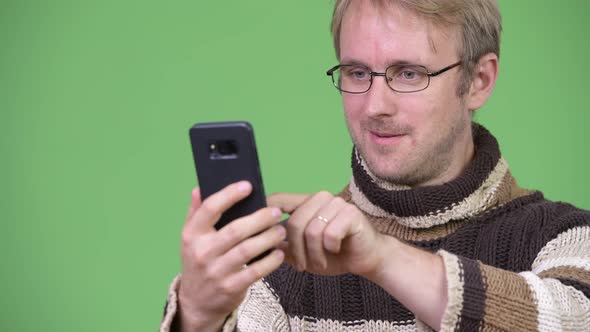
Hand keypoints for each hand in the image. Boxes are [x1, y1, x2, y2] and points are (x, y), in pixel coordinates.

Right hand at [177, 181, 285, 331]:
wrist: (196, 303)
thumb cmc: (199, 262)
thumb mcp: (191, 238)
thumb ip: (195, 212)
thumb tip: (198, 188)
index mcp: (192, 235)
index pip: (210, 209)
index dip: (229, 195)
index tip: (248, 186)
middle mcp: (202, 252)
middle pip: (235, 230)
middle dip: (259, 219)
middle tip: (276, 212)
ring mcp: (216, 272)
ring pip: (247, 250)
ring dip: (268, 238)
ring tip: (280, 230)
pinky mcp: (231, 288)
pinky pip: (255, 271)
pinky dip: (270, 261)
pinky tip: (279, 252)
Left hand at [268, 191, 384, 277]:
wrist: (367, 259)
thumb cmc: (335, 254)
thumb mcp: (303, 252)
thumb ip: (284, 246)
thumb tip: (261, 244)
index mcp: (306, 203)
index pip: (279, 199)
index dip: (266, 213)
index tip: (260, 231)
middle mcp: (320, 198)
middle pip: (294, 222)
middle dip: (296, 250)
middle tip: (302, 265)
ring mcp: (336, 204)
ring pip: (311, 231)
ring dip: (313, 254)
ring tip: (319, 262)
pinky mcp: (350, 214)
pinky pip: (329, 235)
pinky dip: (330, 249)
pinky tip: (336, 250)